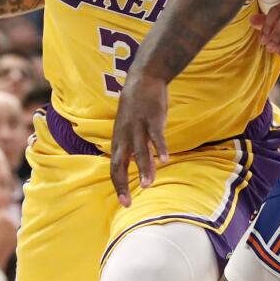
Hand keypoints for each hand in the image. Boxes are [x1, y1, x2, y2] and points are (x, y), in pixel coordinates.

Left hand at [110, 72, 169, 206]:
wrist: (144, 78)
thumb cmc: (137, 105)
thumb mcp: (128, 127)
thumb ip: (131, 145)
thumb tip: (135, 163)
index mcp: (118, 139)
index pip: (114, 166)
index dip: (118, 184)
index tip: (124, 202)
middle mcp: (125, 135)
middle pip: (120, 163)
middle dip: (123, 183)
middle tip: (128, 202)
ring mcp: (139, 127)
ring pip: (140, 152)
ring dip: (144, 169)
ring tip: (148, 185)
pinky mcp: (153, 119)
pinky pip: (157, 136)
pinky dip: (161, 148)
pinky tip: (165, 160)